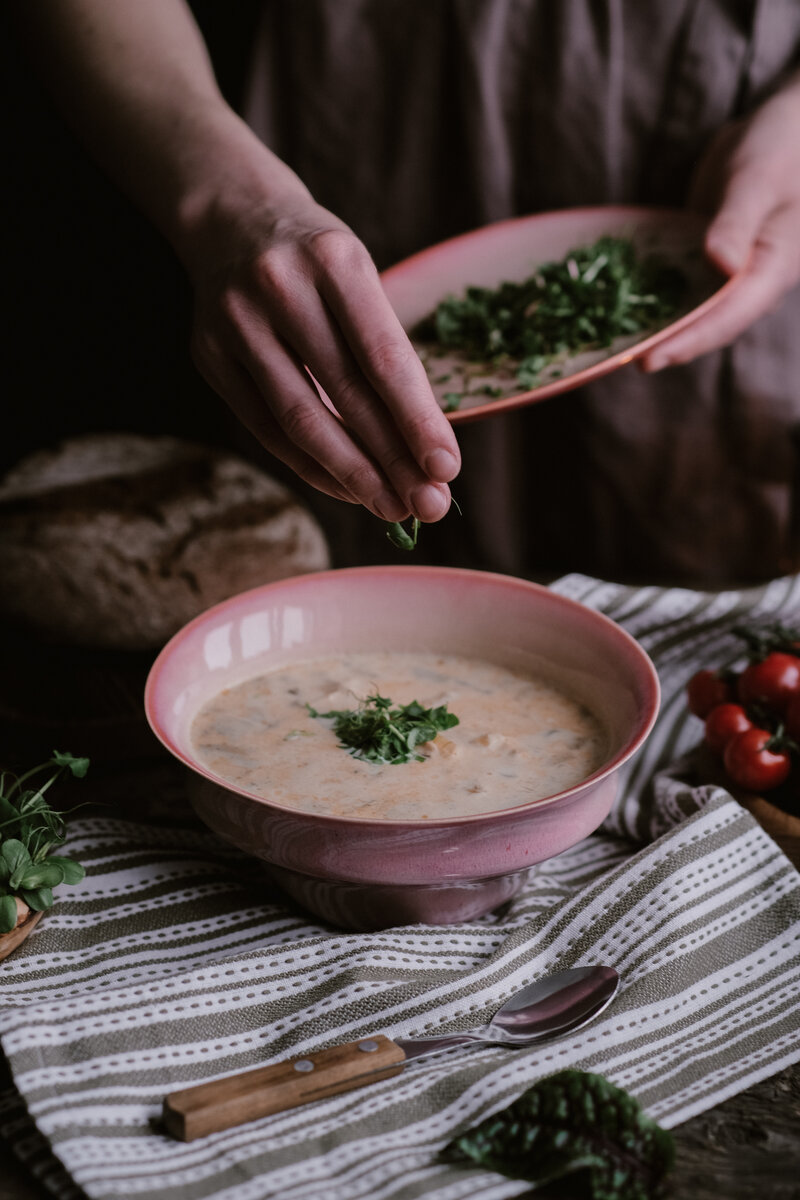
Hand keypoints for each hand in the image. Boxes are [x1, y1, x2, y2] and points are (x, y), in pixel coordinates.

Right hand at [187, 184, 459, 522]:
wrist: (230, 218)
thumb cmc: (317, 260)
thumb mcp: (359, 277)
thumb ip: (387, 351)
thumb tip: (426, 448)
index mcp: (334, 260)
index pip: (383, 357)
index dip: (417, 419)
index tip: (448, 468)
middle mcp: (280, 286)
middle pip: (344, 395)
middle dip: (393, 459)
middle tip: (429, 505)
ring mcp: (235, 322)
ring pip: (300, 420)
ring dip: (353, 475)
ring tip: (394, 507)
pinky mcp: (209, 356)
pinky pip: (267, 429)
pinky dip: (312, 466)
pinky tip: (349, 488)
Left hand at [641, 76, 799, 371]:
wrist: (785, 131)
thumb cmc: (780, 148)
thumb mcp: (757, 179)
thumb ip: (737, 222)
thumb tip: (721, 264)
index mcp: (774, 270)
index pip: (728, 318)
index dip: (688, 342)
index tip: (648, 360)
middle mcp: (753, 283)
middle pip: (708, 327)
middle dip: (666, 345)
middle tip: (619, 361)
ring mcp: (731, 276)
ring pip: (694, 314)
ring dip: (658, 330)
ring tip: (615, 348)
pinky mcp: (710, 263)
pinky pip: (684, 290)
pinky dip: (656, 301)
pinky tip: (619, 310)